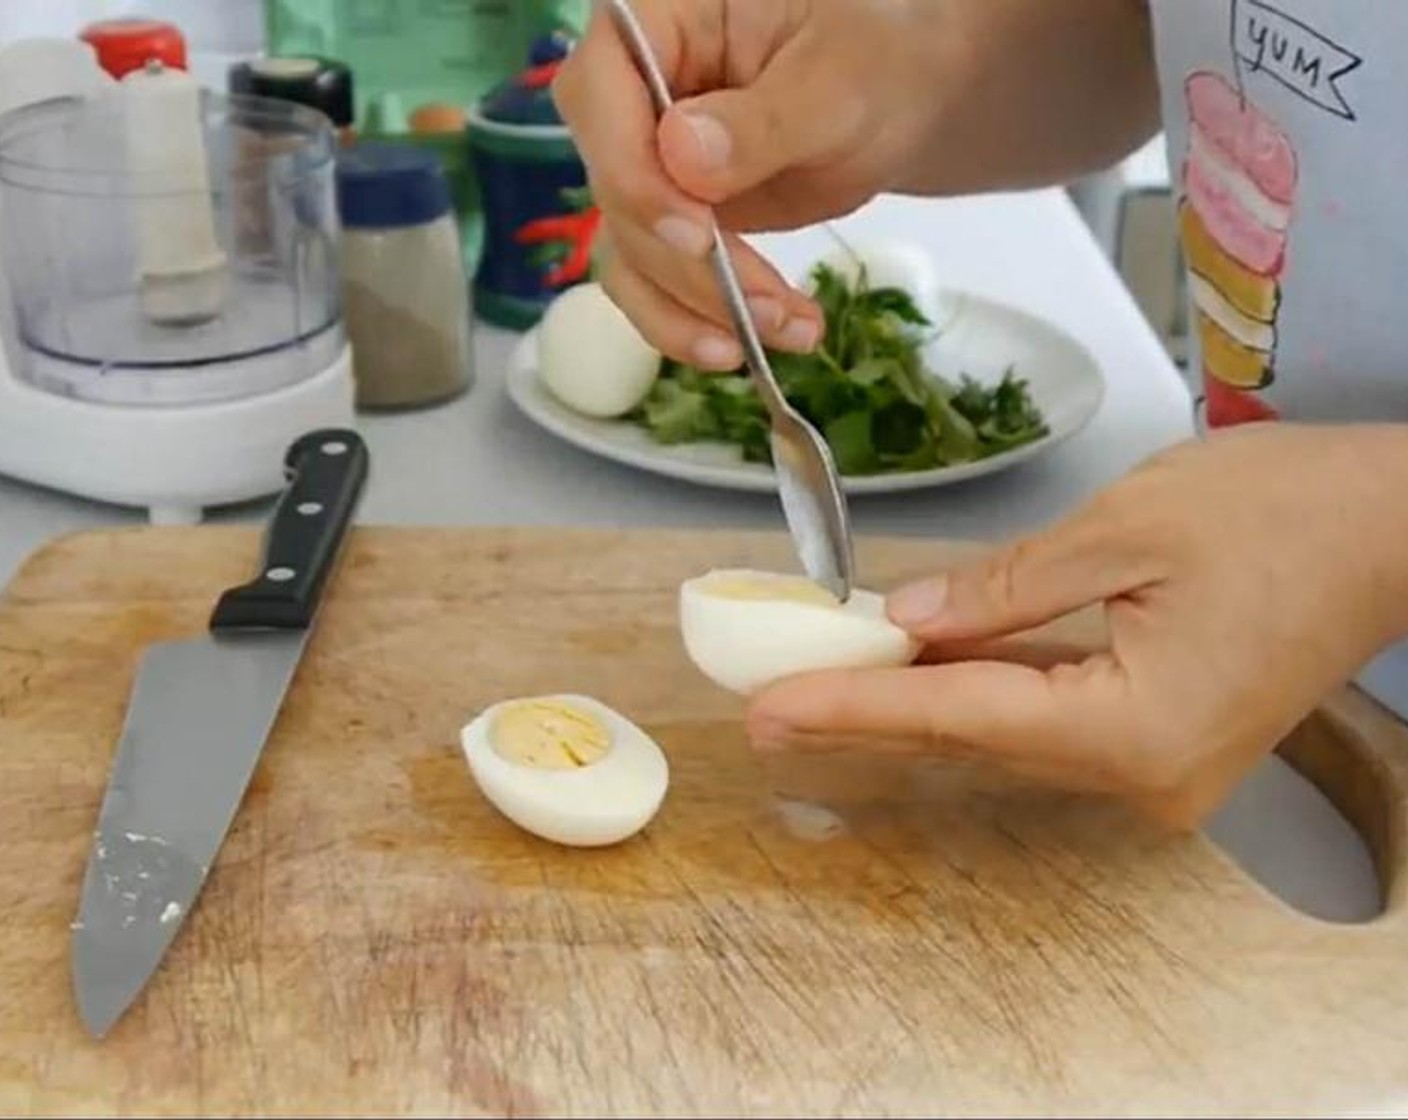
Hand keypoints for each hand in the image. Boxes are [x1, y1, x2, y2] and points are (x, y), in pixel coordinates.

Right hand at [552, 0, 941, 368]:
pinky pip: (654, 284)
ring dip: (698, 310)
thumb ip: (764, 119)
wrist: (896, 99)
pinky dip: (701, 321)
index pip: (599, 95)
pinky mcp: (667, 222)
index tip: (696, 235)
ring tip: (788, 331)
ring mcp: (644, 164)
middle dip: (690, 267)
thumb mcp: (838, 78)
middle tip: (765, 306)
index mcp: (655, 21)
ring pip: (627, 254)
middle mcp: (628, 94)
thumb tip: (682, 157)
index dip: (635, 175)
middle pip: (615, 191)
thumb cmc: (872, 57)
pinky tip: (764, 340)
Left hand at [745, 423, 1407, 828]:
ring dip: (915, 706)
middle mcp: (1142, 773)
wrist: (1395, 527)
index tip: (768, 711)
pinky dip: (981, 695)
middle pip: (970, 738)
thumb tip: (908, 625)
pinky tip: (919, 673)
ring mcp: (1156, 769)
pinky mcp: (1163, 744)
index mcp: (1133, 725)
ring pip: (1004, 736)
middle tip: (766, 708)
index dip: (852, 710)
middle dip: (865, 715)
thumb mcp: (1126, 530)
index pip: (956, 716)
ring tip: (818, 688)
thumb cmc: (1286, 511)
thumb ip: (1006, 589)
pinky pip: (1049, 723)